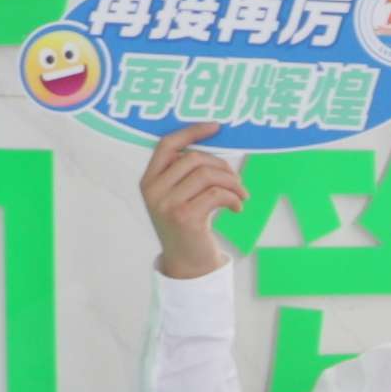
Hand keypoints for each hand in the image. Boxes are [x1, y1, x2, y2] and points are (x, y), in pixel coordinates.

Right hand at [140, 121, 246, 278]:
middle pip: (194, 158)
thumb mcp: (179, 196)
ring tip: (241, 195)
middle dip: (222, 166)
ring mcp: (167, 204)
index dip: (192, 131)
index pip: (167, 144)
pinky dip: (234, 198)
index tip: (216, 127)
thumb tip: (214, 143)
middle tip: (237, 181)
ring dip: (232, 183)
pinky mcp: (184, 218)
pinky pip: (217, 194)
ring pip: (207, 175)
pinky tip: (238, 208)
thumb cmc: (188, 225)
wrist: (187, 264)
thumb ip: (185, 173)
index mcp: (149, 180)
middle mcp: (153, 191)